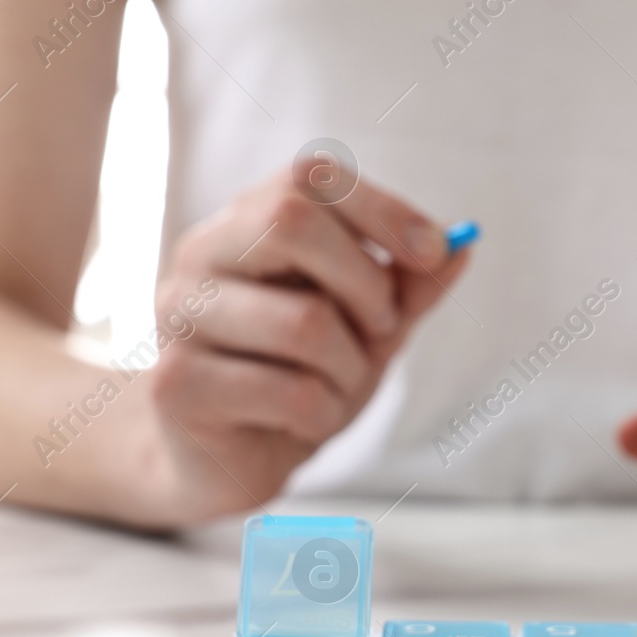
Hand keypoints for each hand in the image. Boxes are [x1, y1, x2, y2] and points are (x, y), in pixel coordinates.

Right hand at [141, 163, 466, 523]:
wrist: (225, 459)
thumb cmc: (295, 377)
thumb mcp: (366, 328)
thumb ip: (409, 287)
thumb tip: (462, 245)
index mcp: (244, 223)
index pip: (308, 177)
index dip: (382, 208)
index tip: (434, 252)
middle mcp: (200, 255)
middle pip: (291, 221)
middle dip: (365, 284)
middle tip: (381, 329)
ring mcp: (180, 317)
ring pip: (304, 322)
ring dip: (349, 368)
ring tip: (336, 387)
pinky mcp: (175, 384)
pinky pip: (291, 391)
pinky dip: (323, 413)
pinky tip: (301, 422)